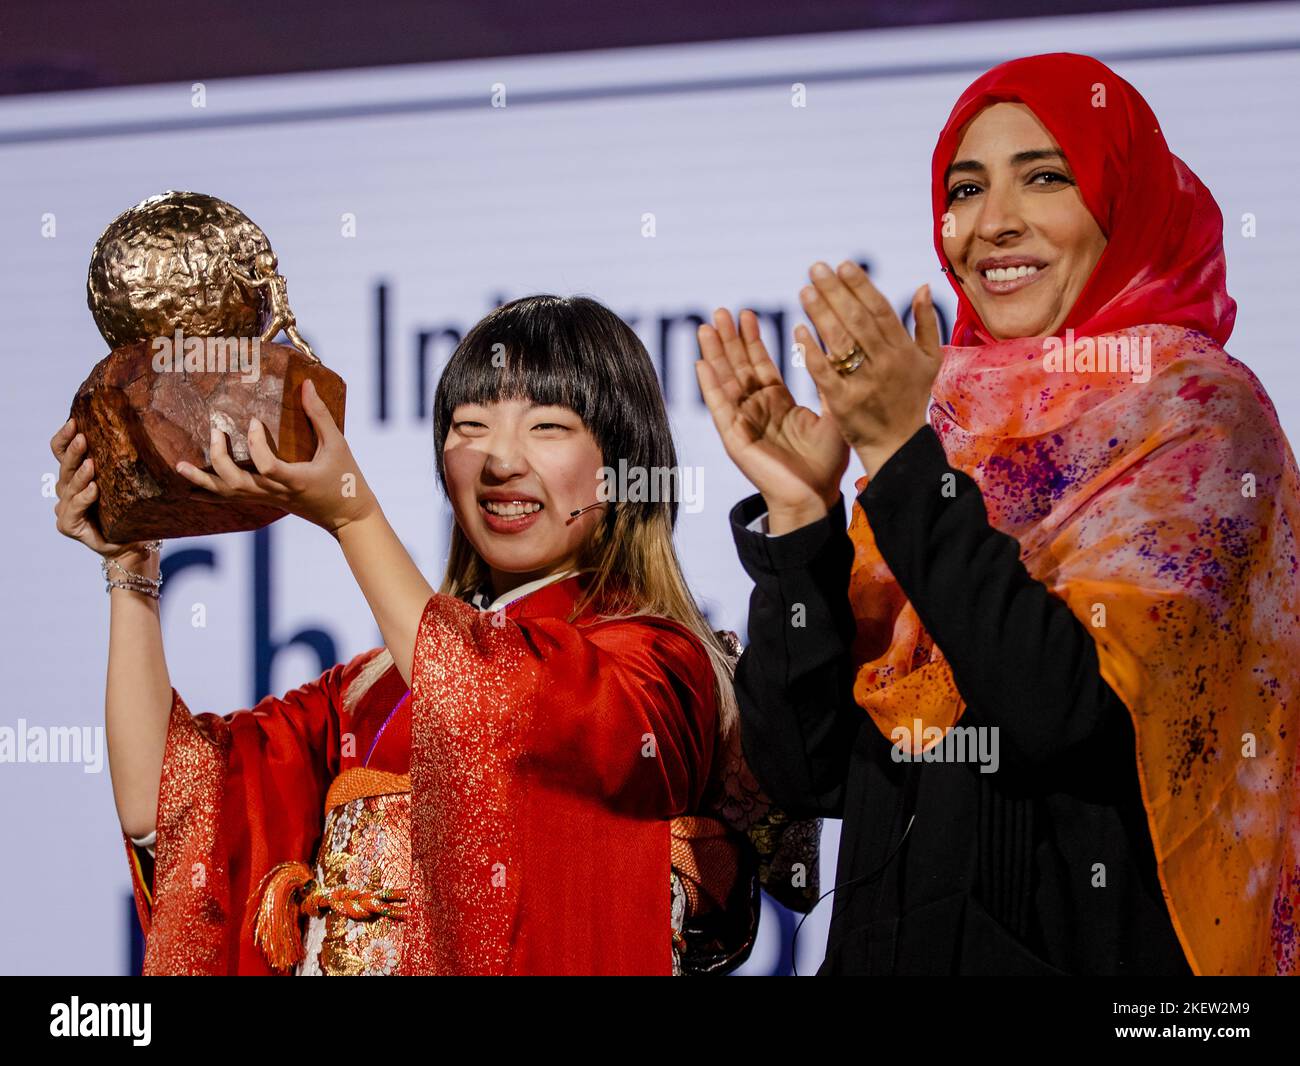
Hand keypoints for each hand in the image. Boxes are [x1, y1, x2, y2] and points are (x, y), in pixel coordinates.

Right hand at [50, 418, 145, 559]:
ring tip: (90, 464)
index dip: (64, 438)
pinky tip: (93, 490)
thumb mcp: (126, 480)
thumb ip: (119, 461)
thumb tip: (133, 429)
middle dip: (73, 452)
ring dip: (80, 475)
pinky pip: (74, 509)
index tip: (74, 421)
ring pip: (70, 487)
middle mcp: (68, 490)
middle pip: (65, 467)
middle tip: (82, 438)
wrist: (133, 541)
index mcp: (76, 475)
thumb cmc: (130, 509)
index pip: (61, 452)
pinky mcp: (68, 525)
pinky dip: (84, 498)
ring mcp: (66, 508)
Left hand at [175, 378, 375, 535]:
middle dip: (220, 458)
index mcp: (296, 480)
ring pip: (230, 494)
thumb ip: (320, 416)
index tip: (254, 421)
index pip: (268, 467)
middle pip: (238, 482)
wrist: (348, 517)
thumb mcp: (338, 446)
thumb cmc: (346, 479)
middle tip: (215, 431)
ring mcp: (270, 499)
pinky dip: (210, 494)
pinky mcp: (266, 502)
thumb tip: (306, 384)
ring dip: (203, 481)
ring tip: (179, 466)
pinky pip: (233, 500)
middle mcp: (278, 493)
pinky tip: (192, 490)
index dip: (255, 445)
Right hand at [696, 308, 848, 528]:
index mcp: (777, 403)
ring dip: (715, 354)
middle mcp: (757, 410)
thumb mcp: (832, 413)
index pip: (760, 364)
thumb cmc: (827, 463)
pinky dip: (710, 386)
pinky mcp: (735, 438)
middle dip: (729, 339)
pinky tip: (702, 364)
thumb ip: (827, 383)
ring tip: (706, 327)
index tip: (747, 313)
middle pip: (738, 367)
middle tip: (720, 311)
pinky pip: (720, 408)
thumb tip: (830, 349)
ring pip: (725, 381)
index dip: (752, 339)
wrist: (816, 496)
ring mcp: (743, 423)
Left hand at [797, 260, 942, 476]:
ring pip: (840, 342)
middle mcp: (886, 363)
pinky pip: (824, 372)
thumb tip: (922, 286)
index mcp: (904, 350)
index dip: (860, 286)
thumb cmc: (910, 398)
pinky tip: (798, 330)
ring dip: (820, 314)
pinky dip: (811, 351)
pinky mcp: (843, 403)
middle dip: (835, 292)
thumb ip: (926, 323)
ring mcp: (864, 383)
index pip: (880, 310)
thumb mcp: (928, 361)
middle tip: (815, 268)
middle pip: (857, 320)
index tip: (842, 265)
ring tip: (804, 291)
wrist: (897, 445)